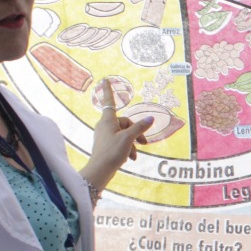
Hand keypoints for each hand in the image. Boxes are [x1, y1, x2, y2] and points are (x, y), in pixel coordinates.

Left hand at [82, 78, 150, 192]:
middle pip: (124, 122)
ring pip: (123, 134)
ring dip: (132, 143)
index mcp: (107, 120)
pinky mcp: (106, 145)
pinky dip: (127, 148)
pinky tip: (130, 158)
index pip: (109, 101)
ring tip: (135, 155)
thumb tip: (150, 118)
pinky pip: (120, 141)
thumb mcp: (129, 138)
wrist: (100, 170)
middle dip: (135, 132)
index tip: (105, 79)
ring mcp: (105, 136)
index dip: (109, 90)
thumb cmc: (112, 152)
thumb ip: (140, 128)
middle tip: (144, 143)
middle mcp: (104, 126)